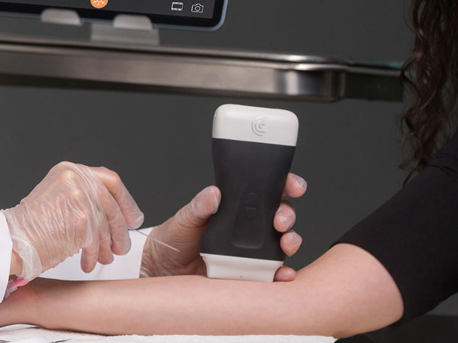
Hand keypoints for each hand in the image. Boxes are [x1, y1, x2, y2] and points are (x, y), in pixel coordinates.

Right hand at [3, 162, 143, 278]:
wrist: (11, 240)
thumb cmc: (31, 225)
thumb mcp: (58, 196)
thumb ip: (84, 196)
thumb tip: (116, 213)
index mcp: (70, 170)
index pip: (111, 180)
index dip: (125, 201)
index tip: (132, 216)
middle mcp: (75, 179)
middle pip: (112, 204)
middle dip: (120, 229)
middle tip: (122, 244)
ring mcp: (78, 198)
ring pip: (106, 225)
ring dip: (108, 245)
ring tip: (105, 256)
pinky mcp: (80, 220)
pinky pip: (96, 240)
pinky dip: (94, 254)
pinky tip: (88, 261)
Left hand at [140, 173, 305, 280]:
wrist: (165, 270)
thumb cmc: (175, 239)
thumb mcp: (184, 218)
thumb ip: (198, 206)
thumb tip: (213, 193)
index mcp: (234, 207)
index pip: (264, 191)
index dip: (284, 184)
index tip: (292, 185)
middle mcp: (247, 227)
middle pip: (280, 215)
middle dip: (287, 214)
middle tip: (280, 220)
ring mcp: (251, 250)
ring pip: (282, 242)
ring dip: (291, 240)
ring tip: (285, 243)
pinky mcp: (251, 272)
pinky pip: (273, 273)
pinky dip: (283, 273)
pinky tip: (283, 273)